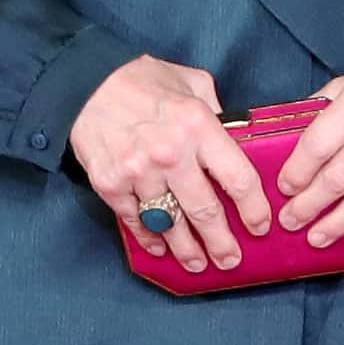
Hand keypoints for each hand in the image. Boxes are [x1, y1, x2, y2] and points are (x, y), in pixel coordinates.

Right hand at [72, 54, 267, 275]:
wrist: (83, 83)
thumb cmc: (140, 80)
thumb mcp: (191, 82)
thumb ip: (216, 111)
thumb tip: (235, 137)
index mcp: (198, 126)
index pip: (238, 178)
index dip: (254, 208)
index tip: (260, 226)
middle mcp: (171, 153)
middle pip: (206, 212)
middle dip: (222, 243)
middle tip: (231, 260)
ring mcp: (138, 172)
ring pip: (170, 224)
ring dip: (187, 250)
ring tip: (198, 264)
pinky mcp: (111, 184)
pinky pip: (135, 221)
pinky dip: (149, 239)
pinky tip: (161, 249)